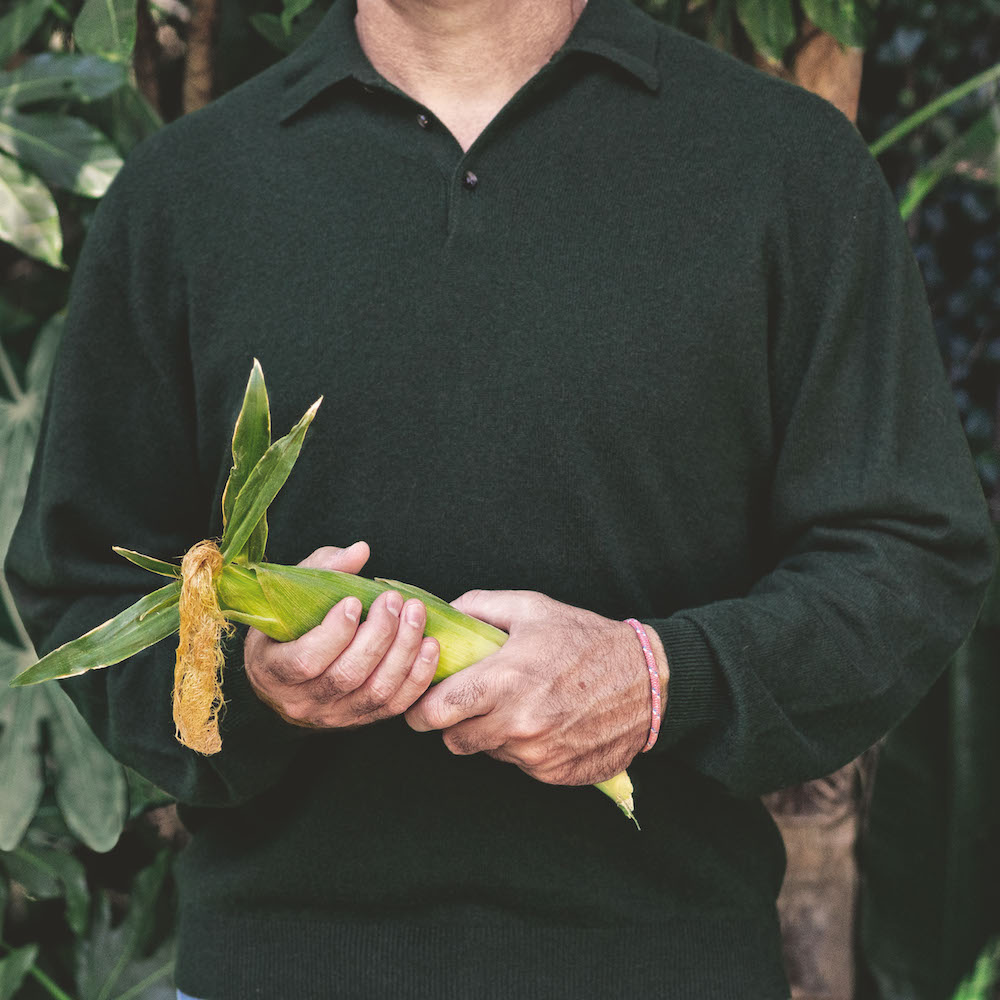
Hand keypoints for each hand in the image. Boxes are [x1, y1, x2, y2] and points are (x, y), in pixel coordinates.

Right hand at [244, 542, 439, 727]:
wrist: (286, 671)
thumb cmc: (288, 624)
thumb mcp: (291, 593)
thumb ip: (323, 568)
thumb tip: (361, 551)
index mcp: (272, 669)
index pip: (305, 660)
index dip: (334, 633)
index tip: (354, 601)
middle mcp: (301, 701)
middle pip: (347, 675)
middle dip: (378, 635)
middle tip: (394, 600)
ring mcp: (333, 715)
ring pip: (375, 692)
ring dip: (403, 651)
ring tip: (416, 615)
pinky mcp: (361, 719)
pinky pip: (395, 705)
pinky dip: (417, 676)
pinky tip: (429, 646)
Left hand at [404, 590, 667, 785]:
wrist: (646, 679)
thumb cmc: (585, 638)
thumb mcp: (531, 608)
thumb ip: (479, 607)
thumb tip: (443, 615)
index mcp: (505, 680)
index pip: (435, 712)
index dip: (421, 708)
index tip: (425, 700)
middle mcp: (518, 723)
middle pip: (454, 741)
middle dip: (454, 723)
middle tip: (471, 701)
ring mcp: (537, 753)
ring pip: (487, 753)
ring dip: (491, 735)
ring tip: (516, 705)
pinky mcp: (556, 773)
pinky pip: (519, 765)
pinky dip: (522, 748)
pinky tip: (543, 721)